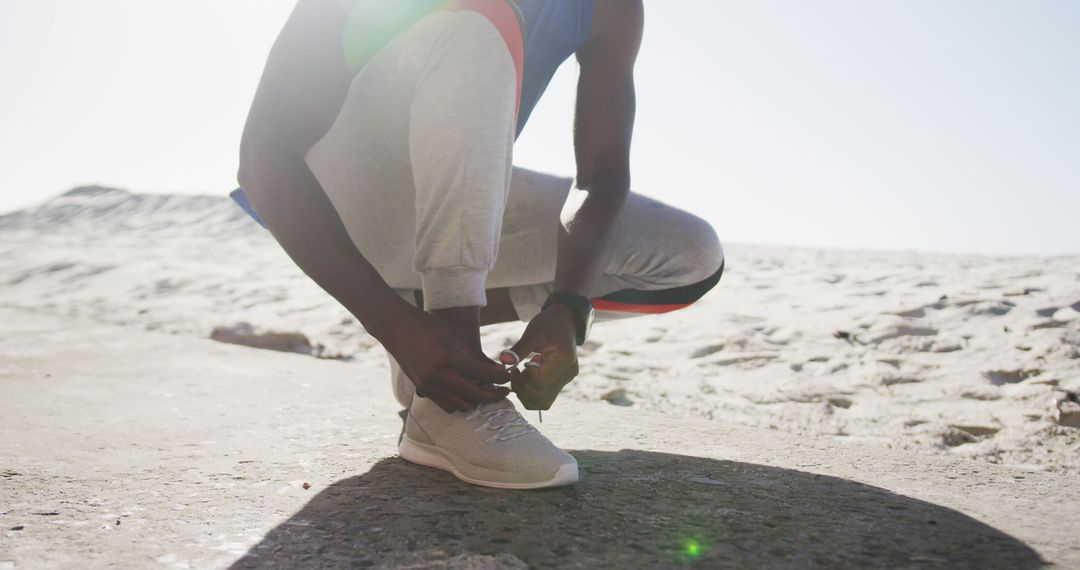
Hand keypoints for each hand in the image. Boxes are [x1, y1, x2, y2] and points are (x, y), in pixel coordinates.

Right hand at [384, 307, 509, 412]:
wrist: (398, 329)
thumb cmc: (431, 327)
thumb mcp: (457, 337)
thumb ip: (478, 357)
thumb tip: (500, 372)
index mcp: (449, 357)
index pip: (483, 375)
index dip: (500, 378)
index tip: (508, 378)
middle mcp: (438, 375)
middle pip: (475, 396)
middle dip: (494, 395)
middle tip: (504, 391)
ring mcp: (428, 385)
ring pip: (462, 405)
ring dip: (476, 400)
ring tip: (485, 390)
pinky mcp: (422, 390)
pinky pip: (447, 406)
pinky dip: (460, 402)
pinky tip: (468, 392)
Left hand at [500, 303, 578, 409]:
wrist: (564, 321)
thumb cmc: (548, 323)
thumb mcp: (533, 332)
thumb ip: (519, 348)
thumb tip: (504, 360)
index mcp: (564, 360)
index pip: (540, 382)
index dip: (523, 379)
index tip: (515, 367)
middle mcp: (568, 374)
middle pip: (540, 395)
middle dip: (521, 387)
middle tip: (514, 372)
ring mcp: (566, 380)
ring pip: (542, 402)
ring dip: (525, 394)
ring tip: (520, 376)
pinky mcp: (561, 383)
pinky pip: (545, 399)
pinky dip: (531, 395)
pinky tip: (525, 379)